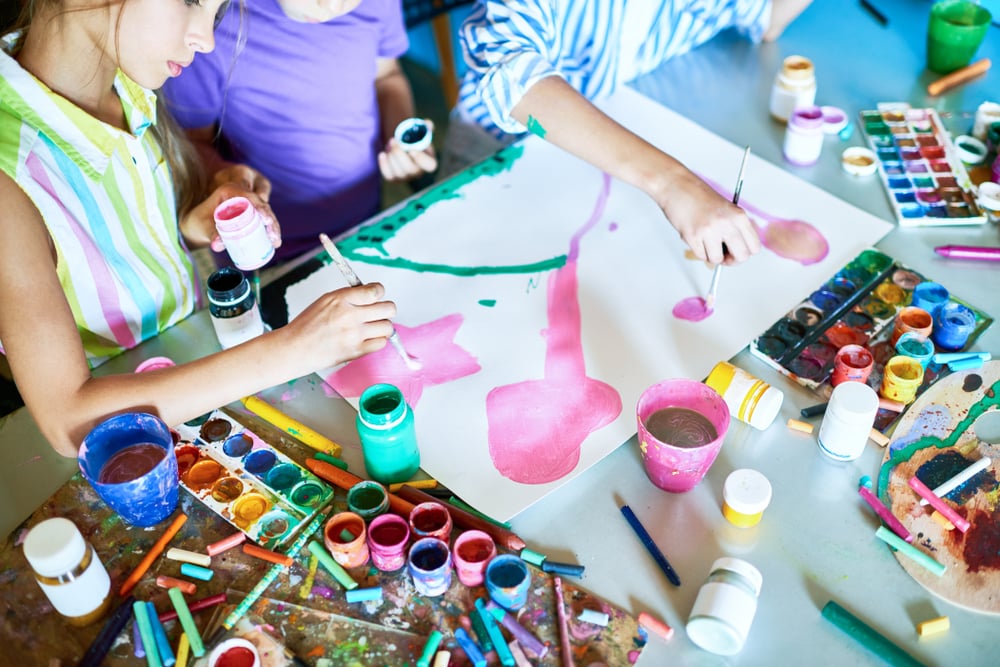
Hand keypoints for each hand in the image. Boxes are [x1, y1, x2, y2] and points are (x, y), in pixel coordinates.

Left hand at [180, 164, 280, 250]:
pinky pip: (264, 215)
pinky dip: (269, 228)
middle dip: (271, 221)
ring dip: (273, 225)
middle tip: (274, 239)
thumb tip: (218, 245)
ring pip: (266, 209)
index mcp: (230, 186)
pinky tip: (273, 241)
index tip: (267, 221)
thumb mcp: (202, 224)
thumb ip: (211, 233)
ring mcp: (250, 195)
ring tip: (275, 242)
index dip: (260, 208)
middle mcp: (243, 187)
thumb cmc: (199, 219)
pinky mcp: (254, 205)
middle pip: (262, 202)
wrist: (199, 220)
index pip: (248, 195)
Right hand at [280, 282, 396, 369]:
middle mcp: (350, 316)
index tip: (376, 295)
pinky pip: (381, 343)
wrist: (296, 348)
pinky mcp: (356, 351)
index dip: (379, 292)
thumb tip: (372, 294)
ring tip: (370, 327)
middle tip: (378, 312)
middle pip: (389, 309)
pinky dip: (377, 341)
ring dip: (382, 327)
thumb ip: (350, 296)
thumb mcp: (326, 300)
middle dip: (386, 309)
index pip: (375, 291)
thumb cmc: (308, 325)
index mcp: (341, 299)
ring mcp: (354, 335)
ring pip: (388, 327)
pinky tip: (366, 339)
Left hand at [378, 120, 438, 181]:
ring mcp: (406, 177)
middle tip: (393, 140)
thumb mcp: (420, 131)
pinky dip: (384, 165)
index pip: (430, 166)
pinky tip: (382, 154)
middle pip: (411, 169)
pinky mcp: (395, 178)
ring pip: (398, 172)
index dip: (422, 160)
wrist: (401, 143)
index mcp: (429, 160)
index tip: (412, 150)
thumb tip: (428, 123)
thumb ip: (425, 127)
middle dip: (400, 155)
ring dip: (391, 157)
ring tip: (390, 143)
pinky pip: (388, 176)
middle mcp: (419, 171)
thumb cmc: (413, 137)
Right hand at [656, 169, 760, 265]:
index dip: (745, 254)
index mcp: (739, 215)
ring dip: (711, 255)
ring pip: (717, 259)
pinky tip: (696, 239)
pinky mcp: (693, 235)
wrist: (677, 186)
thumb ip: (734, 229)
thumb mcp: (726, 209)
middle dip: (731, 260)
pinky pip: (701, 256)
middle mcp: (727, 223)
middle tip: (723, 255)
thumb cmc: (699, 197)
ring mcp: (709, 230)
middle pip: (741, 256)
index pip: (754, 247)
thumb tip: (734, 256)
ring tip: (705, 242)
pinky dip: (699, 251)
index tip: (736, 252)